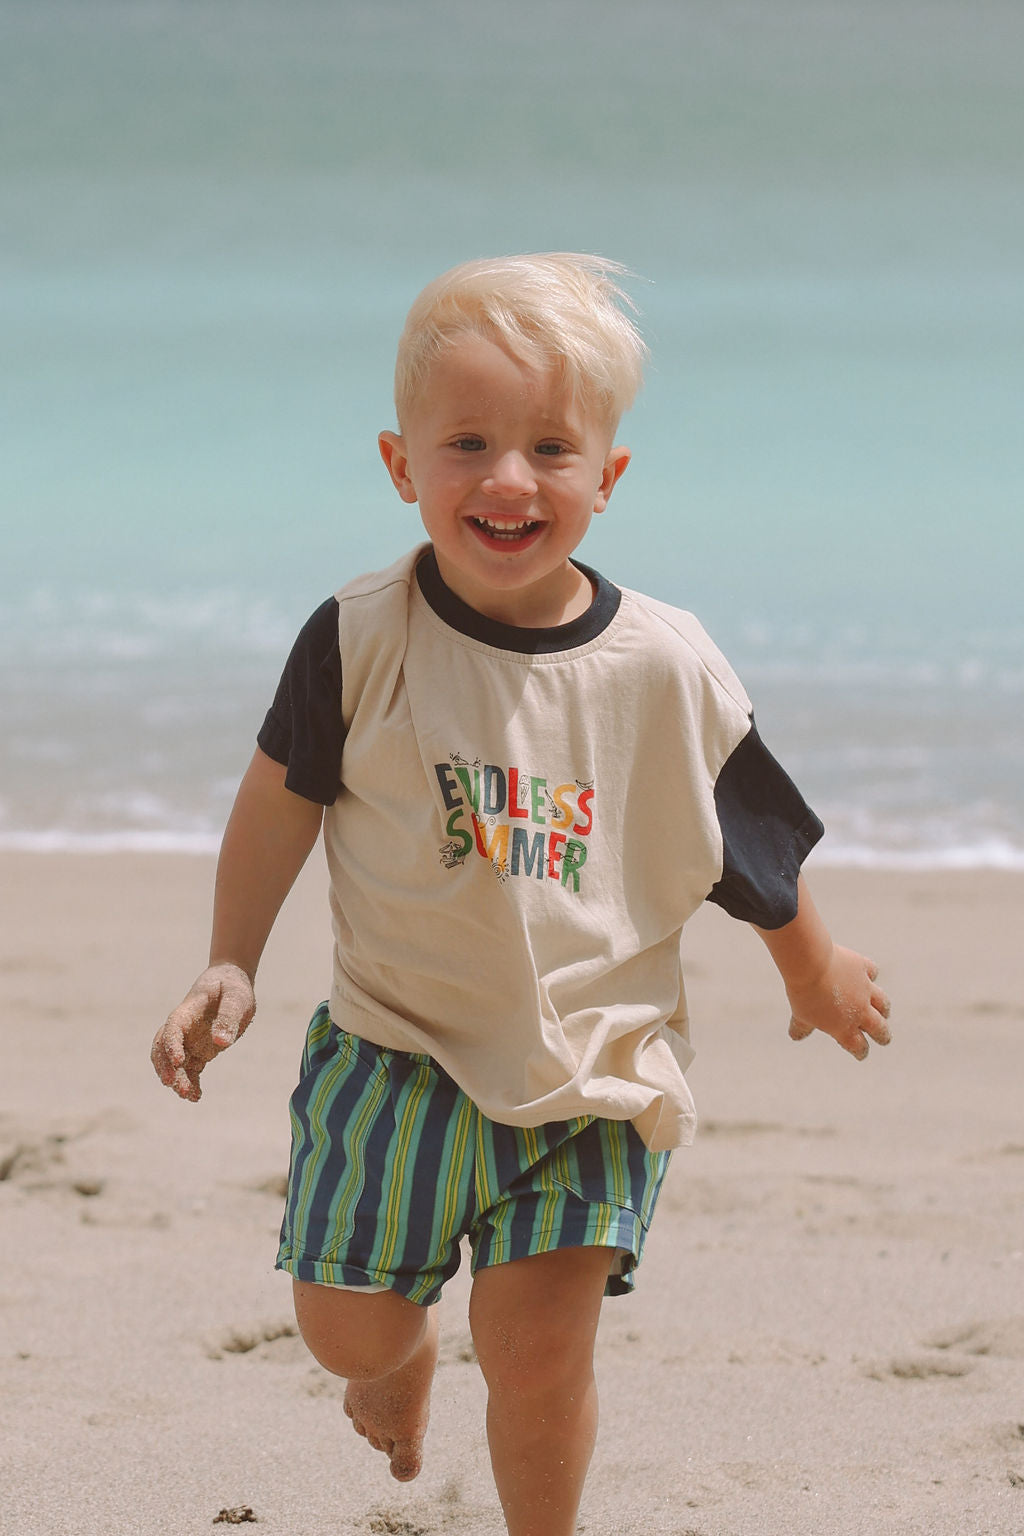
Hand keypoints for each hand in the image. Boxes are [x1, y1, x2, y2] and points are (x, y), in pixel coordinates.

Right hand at [151, 963, 255, 1100]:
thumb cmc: (233, 987)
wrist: (230, 982)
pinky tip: (196, 1096)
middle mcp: (183, 1027)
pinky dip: (190, 1082)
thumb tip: (221, 1043)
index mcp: (188, 1010)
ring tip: (188, 1095)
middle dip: (166, 1067)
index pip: (172, 1028)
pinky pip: (188, 1069)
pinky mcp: (198, 1050)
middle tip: (175, 1085)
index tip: (178, 1061)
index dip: (171, 1045)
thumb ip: (228, 1017)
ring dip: (177, 1079)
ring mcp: (189, 1040)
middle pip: (163, 1048)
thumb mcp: (236, 998)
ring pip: (173, 1063)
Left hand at [786, 945, 890, 1059]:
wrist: (811, 964)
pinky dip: (871, 975)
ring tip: (884, 1012)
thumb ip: (802, 1027)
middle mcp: (859, 1011)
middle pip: (879, 1029)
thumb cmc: (804, 993)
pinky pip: (873, 973)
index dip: (860, 1052)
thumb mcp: (800, 1015)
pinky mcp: (863, 968)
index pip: (858, 1046)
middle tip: (884, 1038)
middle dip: (883, 1035)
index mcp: (844, 1027)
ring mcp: (864, 989)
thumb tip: (795, 1036)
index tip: (861, 1053)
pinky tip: (868, 976)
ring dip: (884, 1010)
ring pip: (883, 1004)